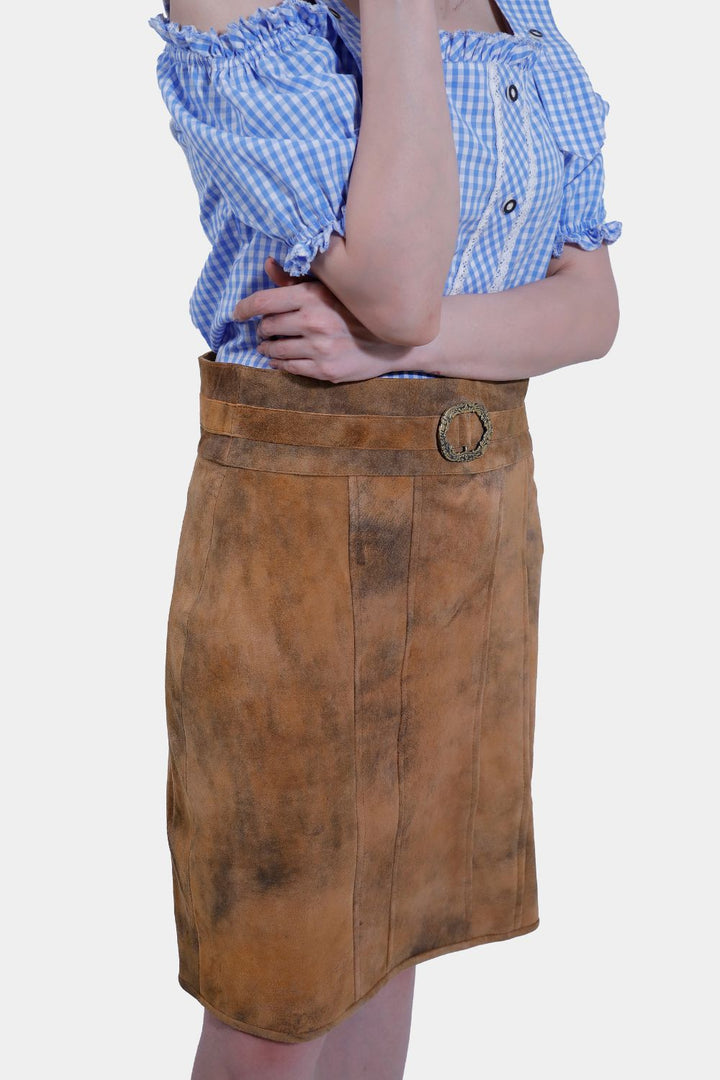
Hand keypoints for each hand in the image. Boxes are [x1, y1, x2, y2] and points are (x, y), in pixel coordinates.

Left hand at [232, 257, 418, 382]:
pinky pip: (289, 368)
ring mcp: (319, 349)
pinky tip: (278, 360)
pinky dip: (278, 364)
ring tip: (268, 346)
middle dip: (262, 329)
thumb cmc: (359, 309)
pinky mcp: (325, 370)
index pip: (264, 302)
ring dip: (267, 348)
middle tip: (264, 330)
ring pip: (275, 350)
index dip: (244, 308)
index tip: (237, 313)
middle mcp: (314, 322)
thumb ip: (296, 278)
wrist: (394, 341)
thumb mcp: (330, 288)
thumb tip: (267, 264)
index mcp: (313, 296)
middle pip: (267, 327)